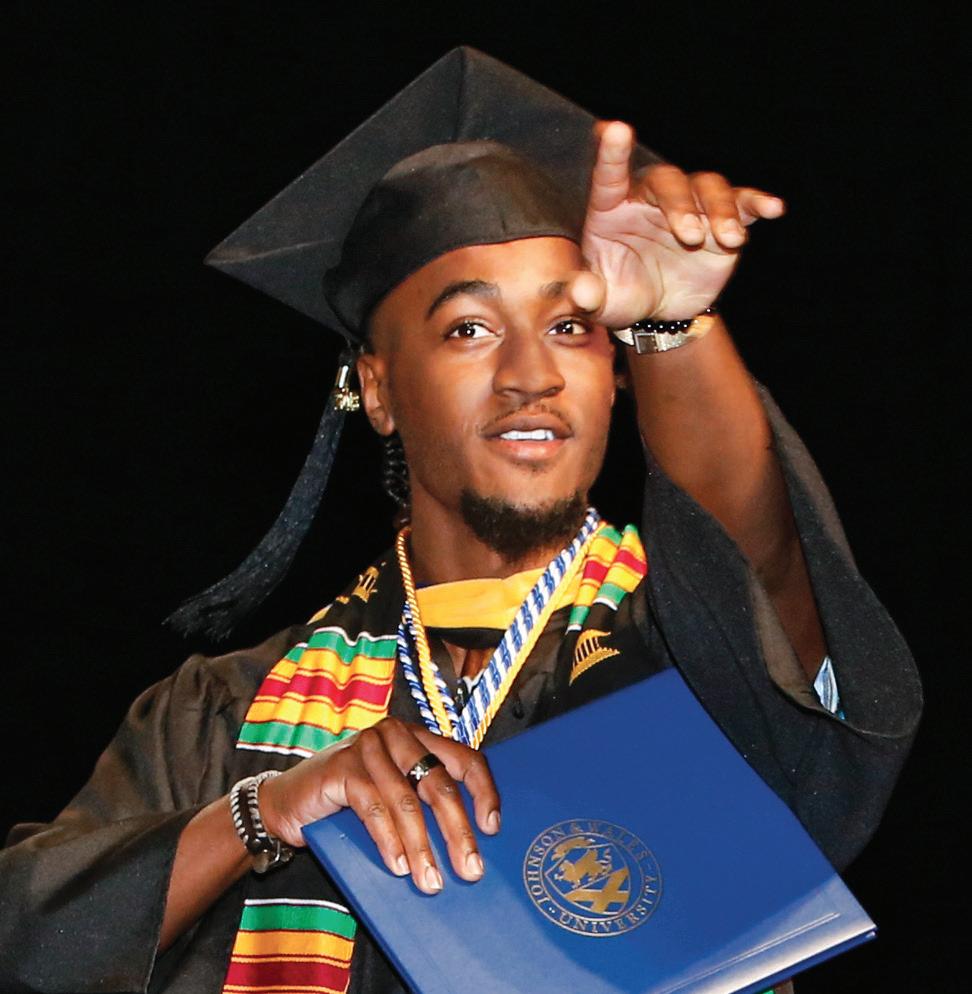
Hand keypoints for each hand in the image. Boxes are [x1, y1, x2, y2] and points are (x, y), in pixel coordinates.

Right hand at [258, 718, 499, 893]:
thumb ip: (424, 806)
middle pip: (439, 783)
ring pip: (407, 801)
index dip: (484, 793)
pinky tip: (398, 866)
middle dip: (458, 831)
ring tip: (431, 881)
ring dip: (422, 847)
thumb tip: (467, 847)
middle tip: (470, 869)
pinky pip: (374, 808)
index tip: (493, 828)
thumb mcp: (394, 797)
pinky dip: (389, 841)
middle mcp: (396, 735)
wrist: (287, 802)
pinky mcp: (342, 767)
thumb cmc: (348, 803)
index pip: (465, 759)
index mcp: (418, 738)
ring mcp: (368, 748)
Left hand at [569, 121, 785, 326]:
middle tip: (689, 236)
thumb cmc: (621, 295)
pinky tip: (773, 209)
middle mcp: (651, 199)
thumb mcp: (600, 301)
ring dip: (720, 209)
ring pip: (707, 187)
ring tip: (729, 238)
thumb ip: (586, 294)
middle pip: (668, 181)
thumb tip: (580, 293)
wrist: (657, 311)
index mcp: (612, 209)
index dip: (611, 153)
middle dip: (681, 204)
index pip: (609, 176)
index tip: (613, 129)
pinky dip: (757, 203)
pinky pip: (742, 202)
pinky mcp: (721, 221)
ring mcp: (690, 206)